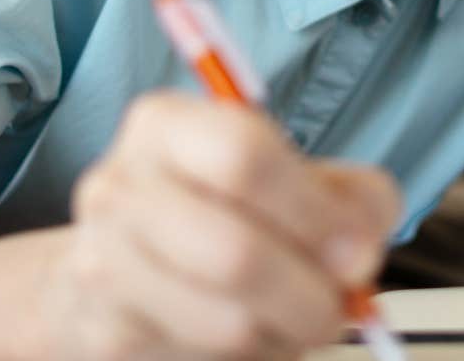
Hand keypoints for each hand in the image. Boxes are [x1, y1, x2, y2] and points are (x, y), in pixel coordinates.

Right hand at [47, 92, 400, 359]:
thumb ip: (352, 198)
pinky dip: (254, 356)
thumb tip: (361, 250)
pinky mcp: (106, 334)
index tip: (360, 250)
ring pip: (228, 323)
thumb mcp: (296, 179)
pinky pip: (207, 360)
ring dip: (287, 332)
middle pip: (236, 252)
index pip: (242, 157)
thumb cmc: (227, 211)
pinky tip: (255, 332)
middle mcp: (120, 189)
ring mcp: (102, 264)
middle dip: (312, 294)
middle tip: (340, 305)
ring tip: (298, 317)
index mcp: (166, 126)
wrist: (124, 268)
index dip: (315, 211)